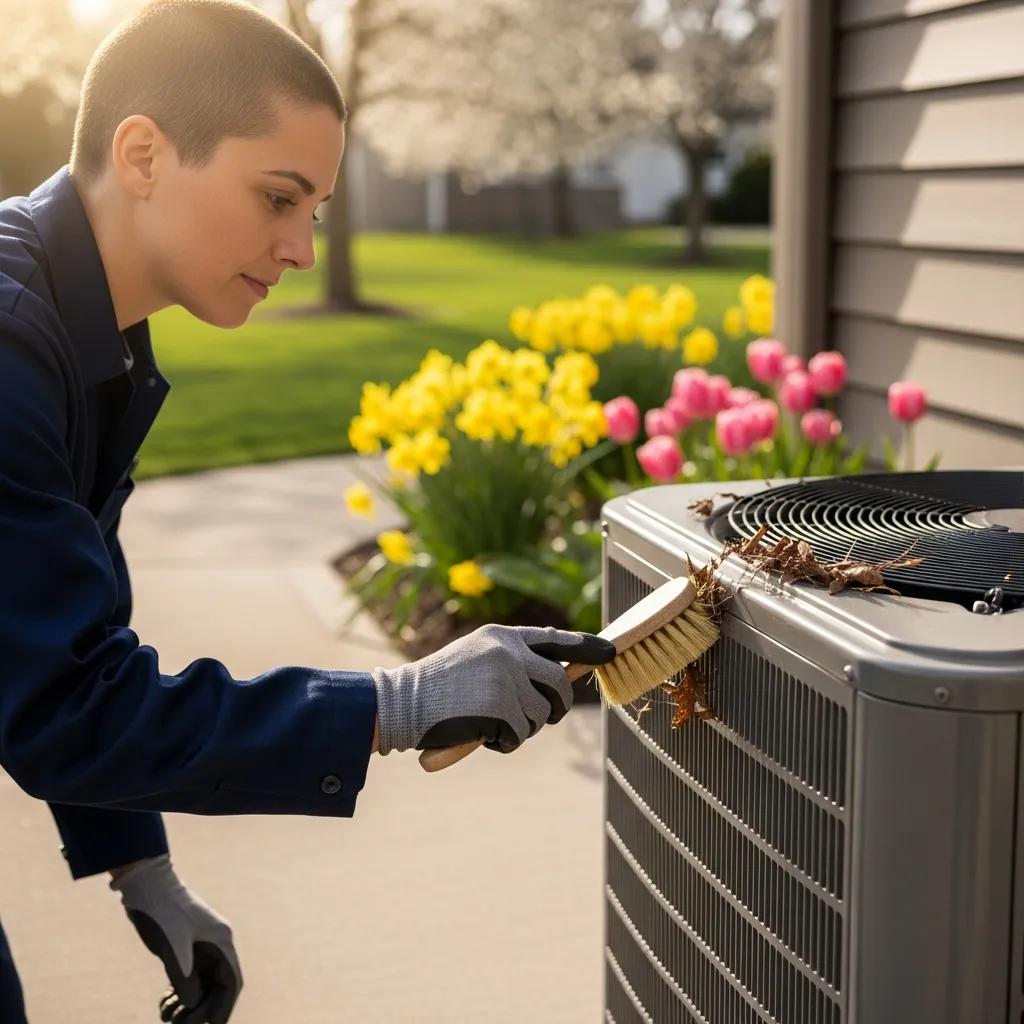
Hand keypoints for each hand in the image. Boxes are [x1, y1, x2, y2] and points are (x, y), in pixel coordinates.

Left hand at [110, 855, 241, 1021]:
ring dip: (188, 1005)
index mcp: (221, 941)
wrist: (146, 885)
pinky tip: (164, 1003)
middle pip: (216, 987)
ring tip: (167, 1017)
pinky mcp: (185, 947)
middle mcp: (215, 945)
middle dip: (201, 1010)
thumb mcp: (171, 948)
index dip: (223, 1008)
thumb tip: (192, 1003)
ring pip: (202, 985)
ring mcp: (200, 946)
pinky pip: (189, 978)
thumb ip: (184, 978)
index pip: (231, 982)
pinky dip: (179, 994)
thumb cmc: (161, 912)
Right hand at [370, 624, 616, 755]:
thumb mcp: (476, 656)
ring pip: (539, 714)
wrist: (401, 702)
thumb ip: (512, 661)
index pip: (554, 639)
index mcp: (502, 636)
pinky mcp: (501, 708)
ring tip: (487, 724)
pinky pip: (519, 735)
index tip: (609, 651)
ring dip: (521, 728)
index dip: (585, 646)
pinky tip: (478, 734)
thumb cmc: (436, 686)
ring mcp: (507, 679)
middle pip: (559, 682)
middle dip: (558, 705)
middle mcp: (509, 652)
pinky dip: (503, 743)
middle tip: (547, 716)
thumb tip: (559, 675)